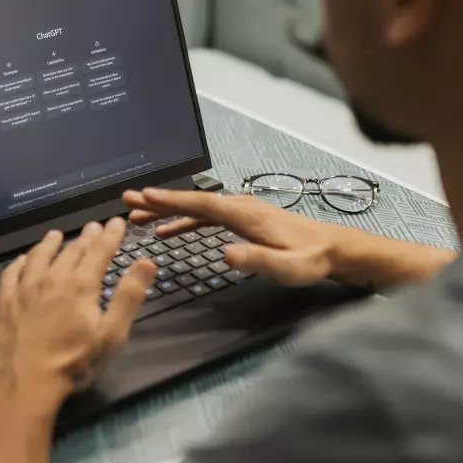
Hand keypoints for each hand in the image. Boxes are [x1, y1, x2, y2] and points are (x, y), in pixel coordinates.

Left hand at [0, 218, 155, 406]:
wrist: (28, 382)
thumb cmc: (74, 362)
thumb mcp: (112, 334)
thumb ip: (129, 296)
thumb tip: (146, 263)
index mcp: (80, 285)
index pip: (99, 251)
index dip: (110, 235)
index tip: (117, 222)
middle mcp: (52, 279)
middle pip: (71, 251)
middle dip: (86, 237)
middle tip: (93, 227)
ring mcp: (25, 289)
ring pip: (39, 256)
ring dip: (50, 243)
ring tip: (57, 234)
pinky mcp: (6, 302)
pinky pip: (12, 272)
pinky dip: (20, 261)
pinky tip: (23, 259)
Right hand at [123, 187, 342, 287]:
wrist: (333, 249)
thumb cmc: (310, 259)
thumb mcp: (286, 267)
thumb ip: (257, 260)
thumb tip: (226, 254)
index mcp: (244, 214)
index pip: (200, 203)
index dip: (171, 199)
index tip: (144, 196)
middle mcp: (240, 206)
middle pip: (192, 200)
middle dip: (159, 200)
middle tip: (129, 200)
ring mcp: (241, 210)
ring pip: (196, 207)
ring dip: (167, 209)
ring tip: (139, 215)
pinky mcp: (242, 219)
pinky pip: (205, 215)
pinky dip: (184, 218)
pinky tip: (169, 230)